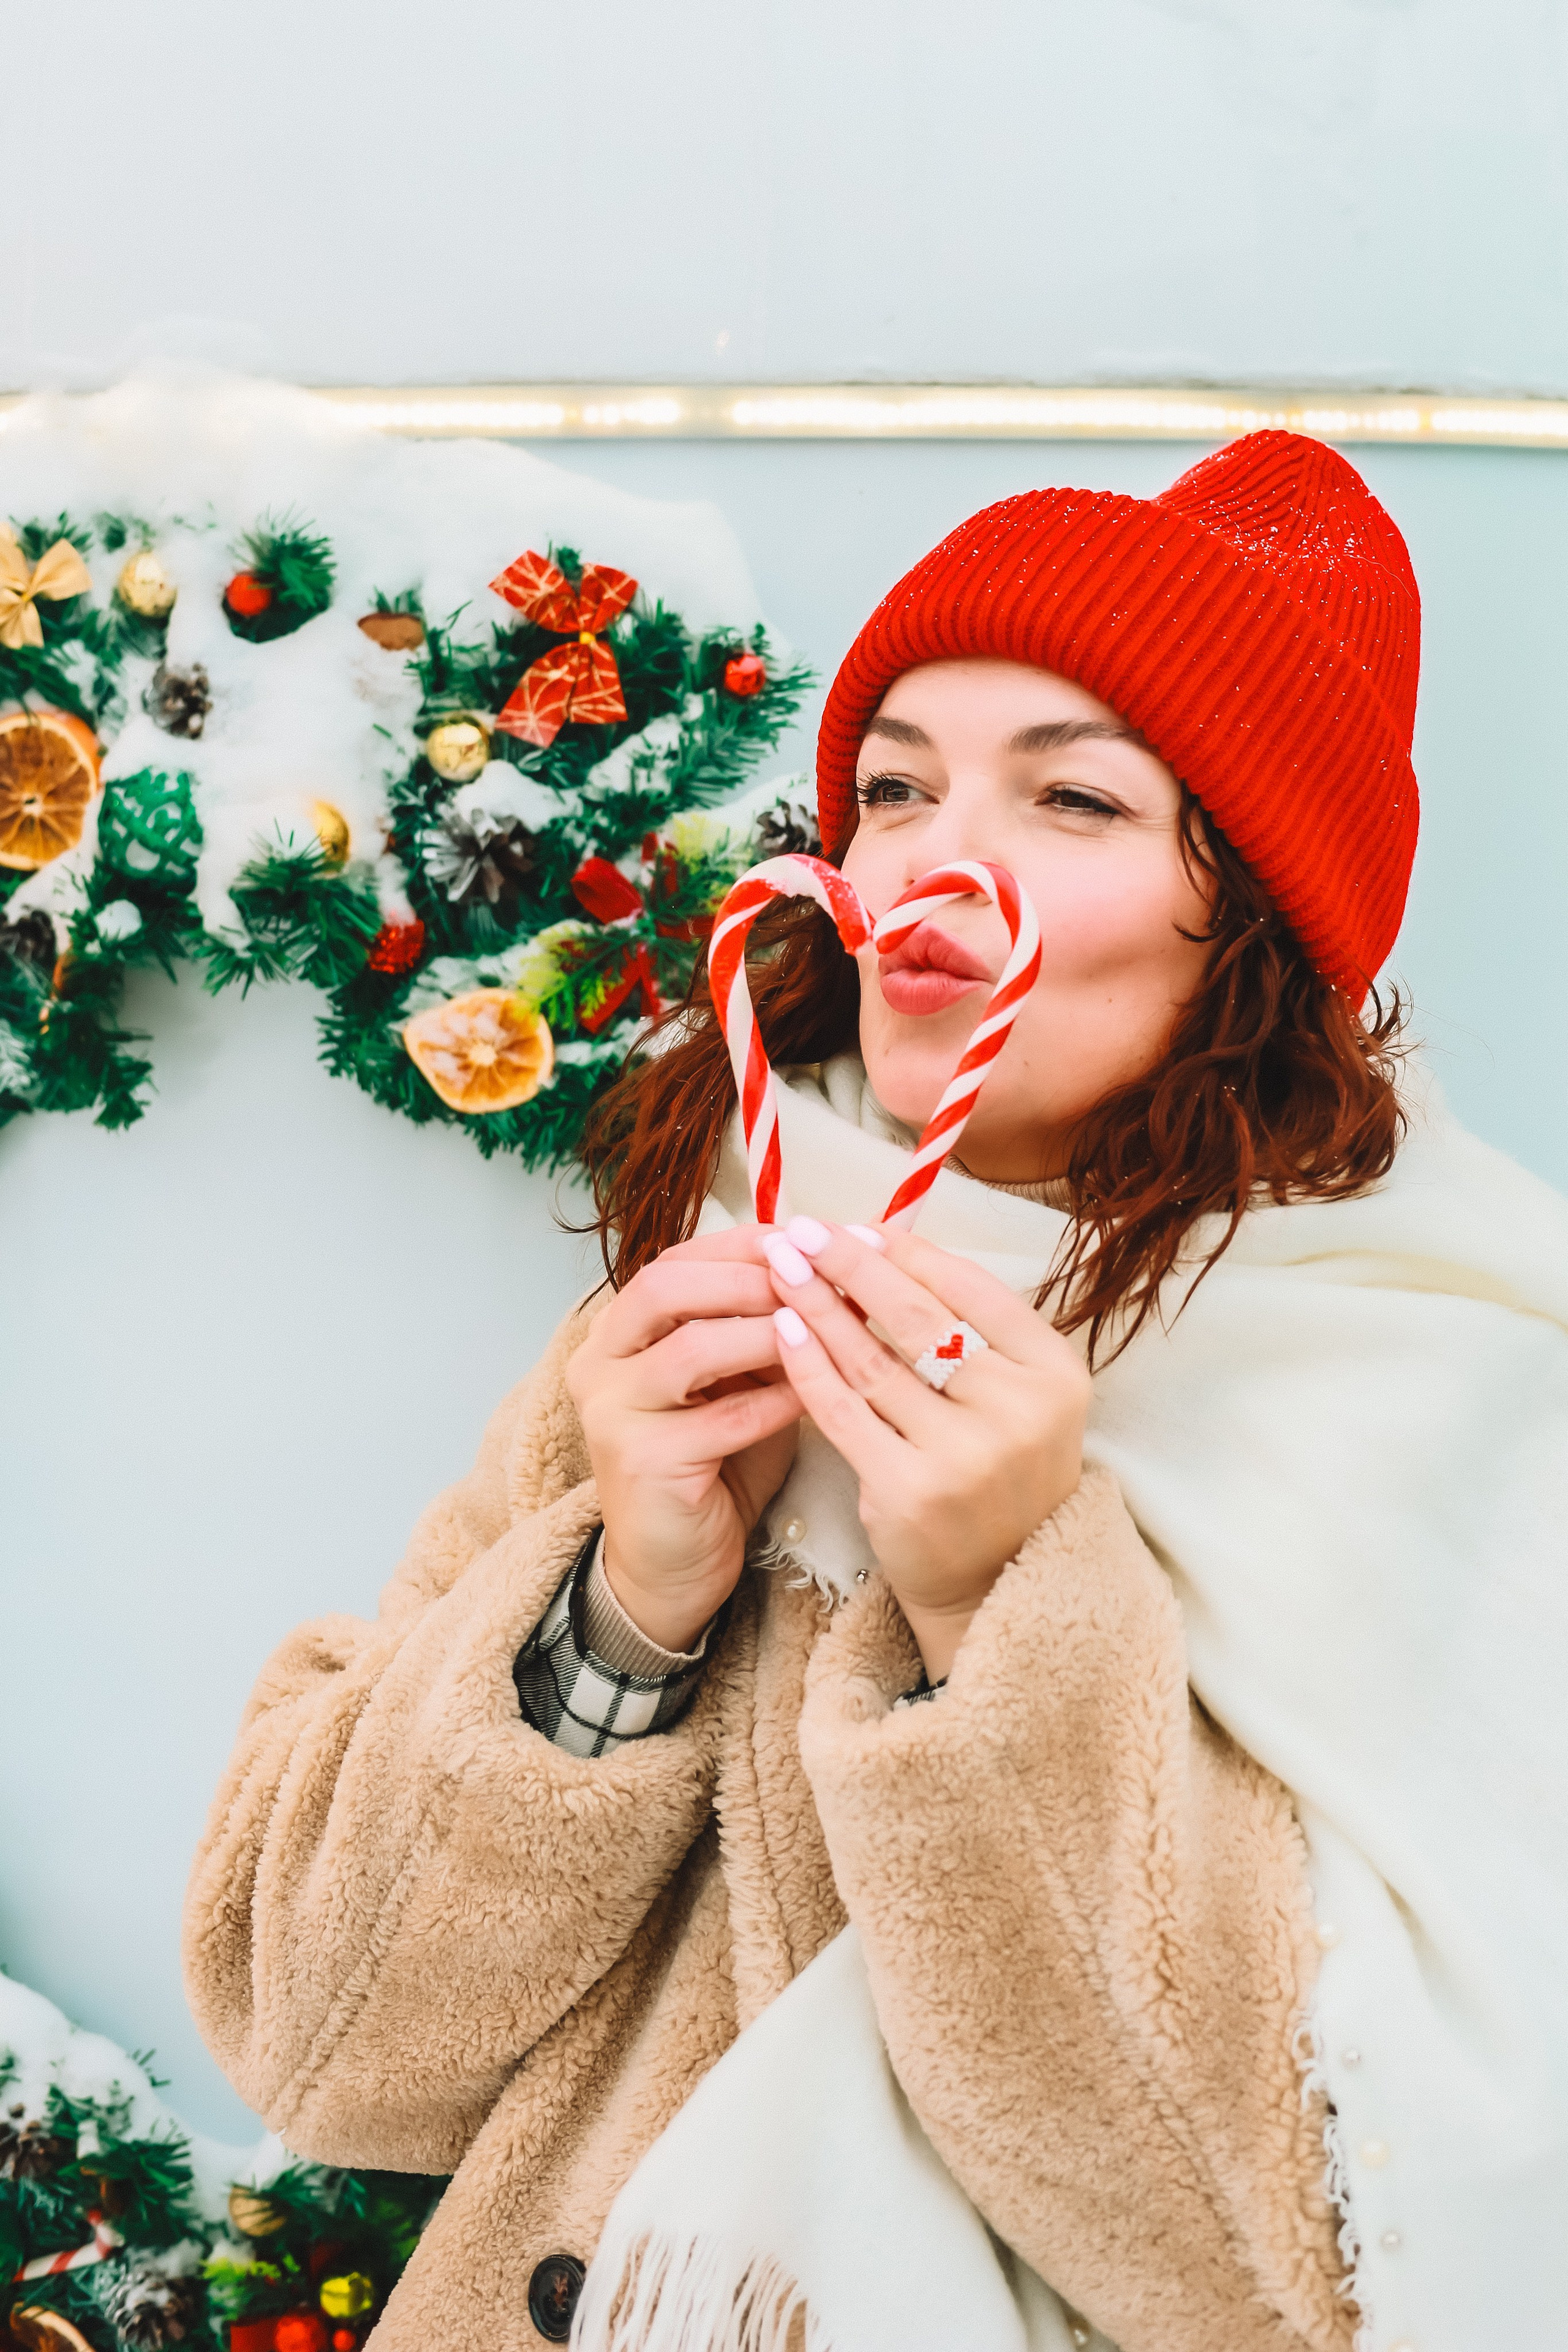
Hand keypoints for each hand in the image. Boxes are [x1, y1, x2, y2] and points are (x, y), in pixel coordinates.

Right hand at [565, 1230, 803, 1652]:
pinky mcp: (640, 1462)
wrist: (673, 1565)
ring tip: (820, 1331)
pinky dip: (774, 1402)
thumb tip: (827, 1270)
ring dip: (765, 1335)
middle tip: (810, 1278)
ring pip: (691, 1350)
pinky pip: (720, 1419)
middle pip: (664, 1288)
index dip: (739, 1245)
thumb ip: (759, 1329)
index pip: (673, 1262)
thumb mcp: (736, 1381)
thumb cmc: (713, 1465)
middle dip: (744, 1277)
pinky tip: (815, 1396)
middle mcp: (600, 1364)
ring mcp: (612, 1413)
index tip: (804, 1239)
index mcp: (617, 1333)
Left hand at [762, 1218, 1089, 1679]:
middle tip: (803, 1229)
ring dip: (817, 1303)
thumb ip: (969, 1328)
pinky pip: (842, 1411)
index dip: (906, 1252)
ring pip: (871, 1359)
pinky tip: (781, 1328)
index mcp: (1056, 1372)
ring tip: (780, 1266)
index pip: (970, 1290)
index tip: (855, 1226)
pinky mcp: (908, 1491)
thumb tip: (882, 1242)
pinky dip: (807, 1364)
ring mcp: (964, 1455)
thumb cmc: (1000, 1471)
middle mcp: (1018, 1410)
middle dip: (851, 1265)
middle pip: (916, 1318)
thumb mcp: (1017, 1394)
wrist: (998, 1582)